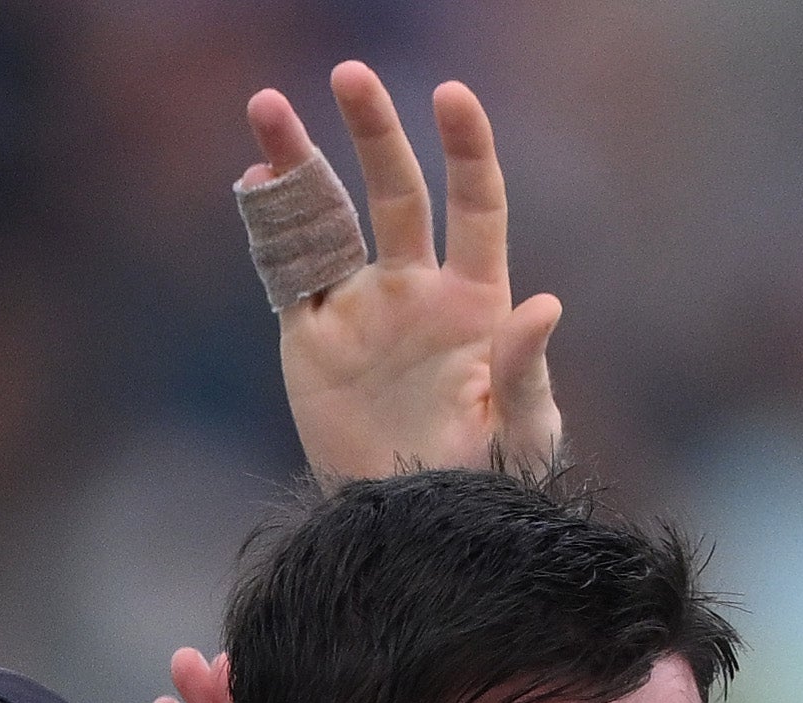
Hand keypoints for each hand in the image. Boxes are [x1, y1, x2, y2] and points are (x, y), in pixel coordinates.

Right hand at [256, 65, 560, 480]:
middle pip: (395, 192)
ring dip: (297, 162)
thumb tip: (544, 304)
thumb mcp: (523, 435)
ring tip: (267, 107)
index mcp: (474, 300)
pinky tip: (257, 181)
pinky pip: (286, 269)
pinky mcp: (310, 337)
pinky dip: (268, 223)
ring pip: (327, 216)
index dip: (466, 149)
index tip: (453, 97)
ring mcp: (359, 307)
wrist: (414, 528)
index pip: (475, 206)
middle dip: (374, 131)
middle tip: (351, 75)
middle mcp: (414, 289)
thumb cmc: (489, 485)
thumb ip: (528, 370)